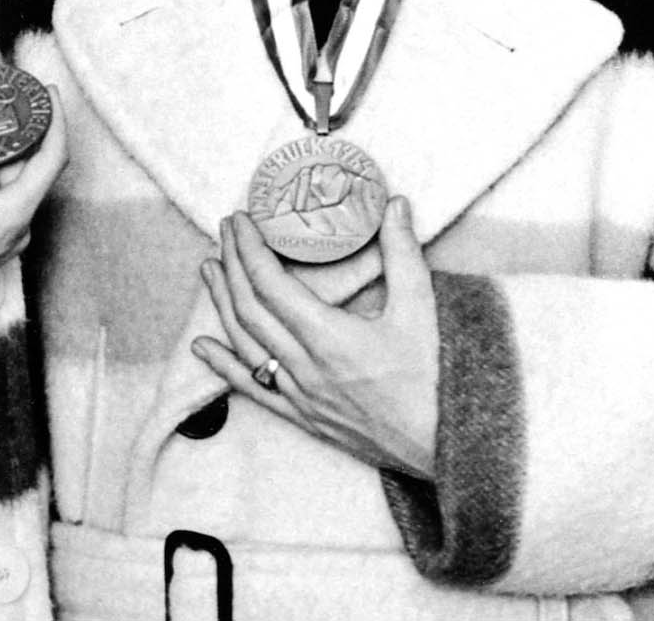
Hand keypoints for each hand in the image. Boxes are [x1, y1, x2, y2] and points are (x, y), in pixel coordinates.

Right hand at [0, 87, 65, 363]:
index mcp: (12, 214)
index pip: (52, 160)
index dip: (56, 122)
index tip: (49, 94)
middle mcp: (19, 230)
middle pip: (33, 171)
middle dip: (19, 136)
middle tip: (6, 104)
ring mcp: (7, 242)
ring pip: (14, 188)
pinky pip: (1, 205)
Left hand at [191, 196, 438, 477]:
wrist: (452, 448)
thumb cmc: (437, 379)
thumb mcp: (423, 309)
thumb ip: (403, 253)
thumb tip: (395, 205)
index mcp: (329, 337)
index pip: (270, 283)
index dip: (248, 248)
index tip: (240, 220)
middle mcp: (305, 367)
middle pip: (250, 308)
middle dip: (232, 264)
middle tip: (225, 231)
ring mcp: (301, 395)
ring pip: (245, 344)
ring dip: (221, 304)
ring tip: (209, 269)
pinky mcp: (304, 417)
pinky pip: (254, 390)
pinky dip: (224, 365)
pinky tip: (201, 347)